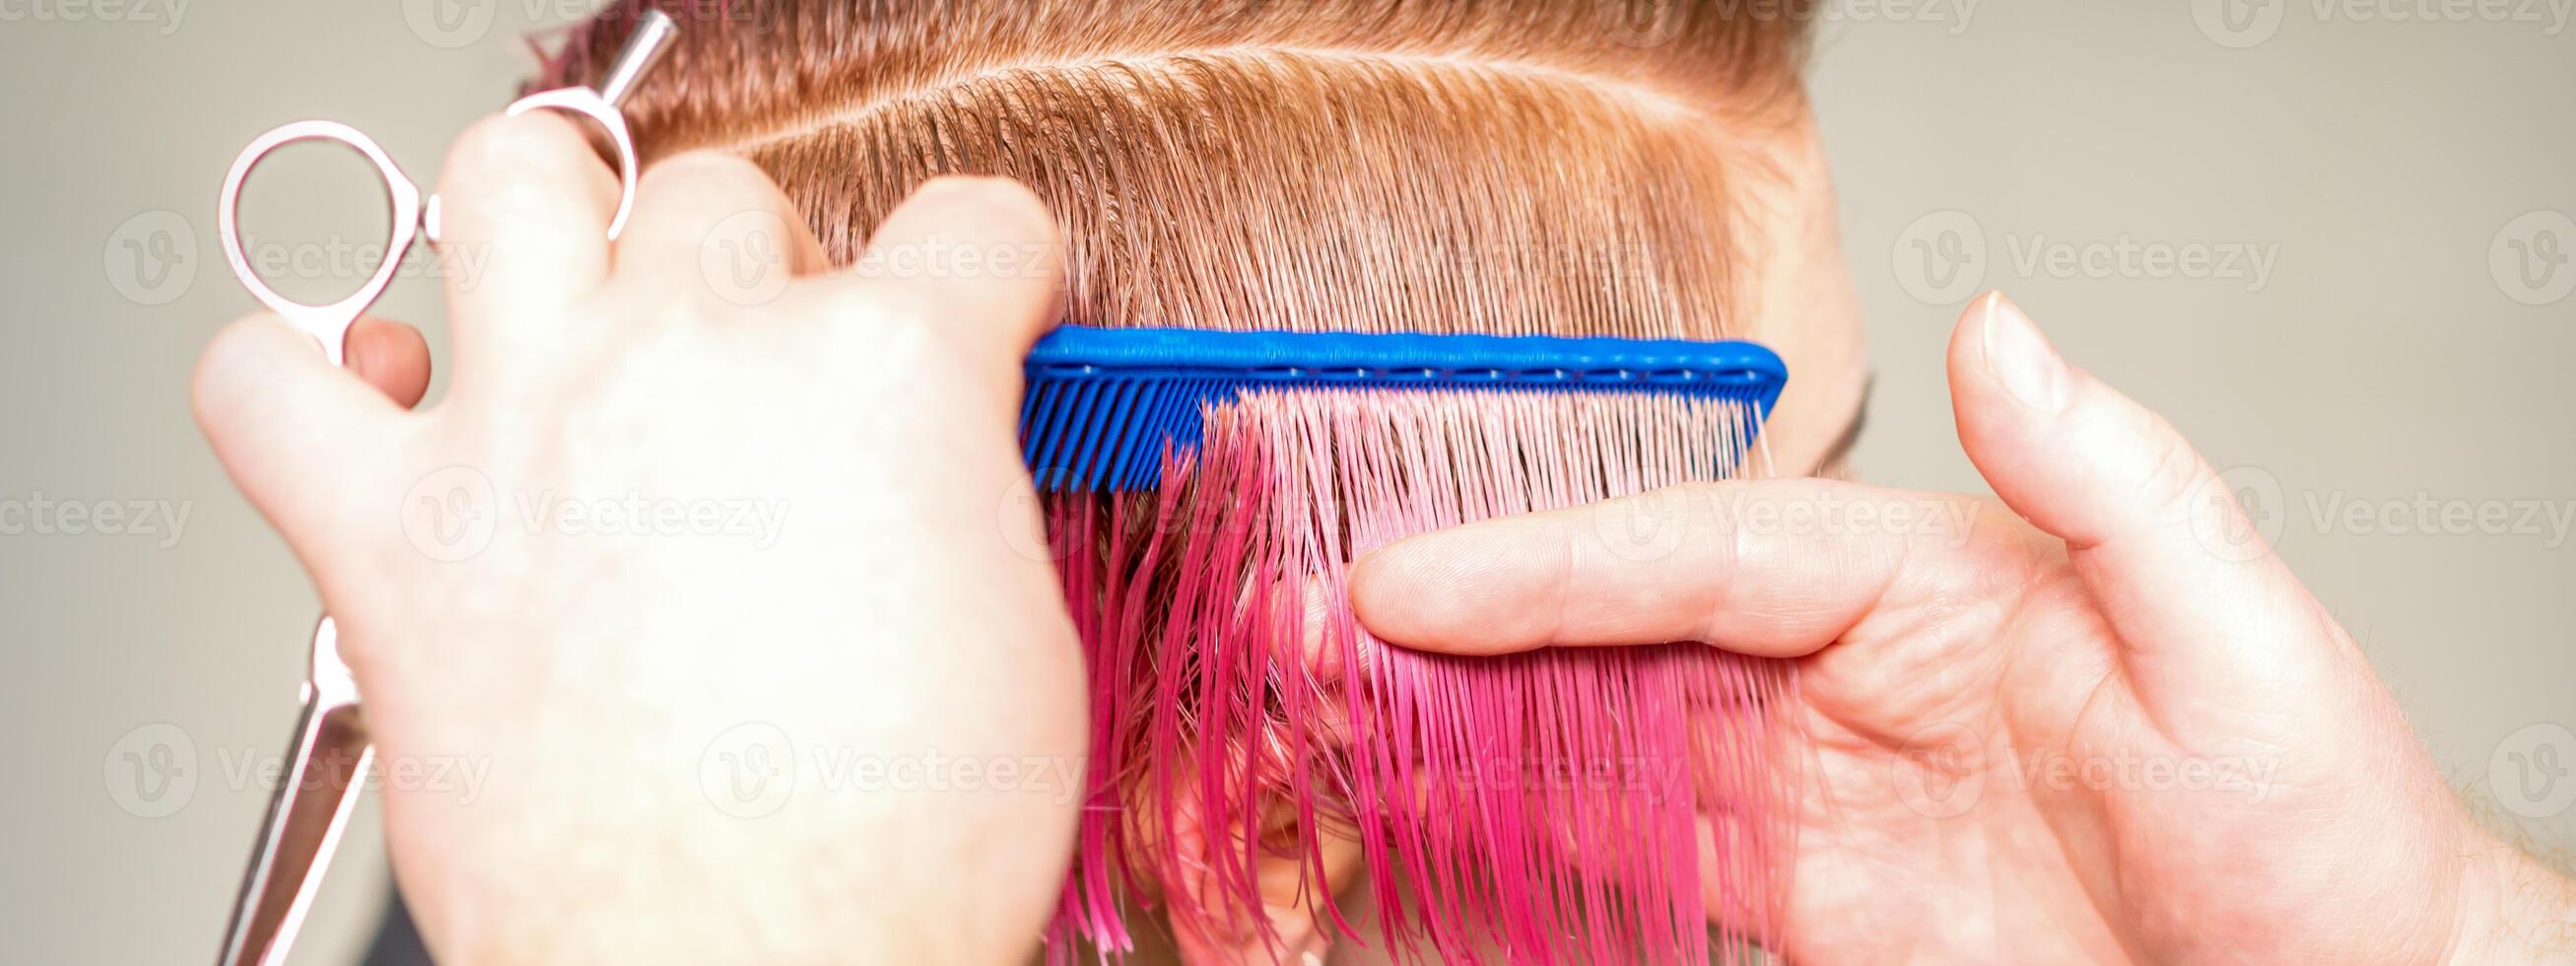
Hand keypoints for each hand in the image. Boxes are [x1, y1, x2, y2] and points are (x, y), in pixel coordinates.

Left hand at [193, 112, 1083, 963]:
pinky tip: (377, 407)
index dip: (989, 280)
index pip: (970, 226)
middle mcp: (697, 357)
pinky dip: (302, 380)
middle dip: (769, 274)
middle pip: (731, 201)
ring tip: (580, 296)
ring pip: (512, 183)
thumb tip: (931, 468)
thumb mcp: (1021, 643)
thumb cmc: (886, 855)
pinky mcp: (394, 534)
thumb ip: (966, 496)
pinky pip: (265, 385)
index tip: (972, 316)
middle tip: (775, 378)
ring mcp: (534, 425)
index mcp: (887, 373)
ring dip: (552, 221)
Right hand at [1350, 293, 2575, 963]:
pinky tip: (1416, 846)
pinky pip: (1628, 868)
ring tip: (1305, 746)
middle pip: (1609, 643)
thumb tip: (1996, 327)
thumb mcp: (2236, 634)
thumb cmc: (2318, 824)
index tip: (1409, 583)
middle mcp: (1842, 674)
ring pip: (1590, 749)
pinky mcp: (1798, 908)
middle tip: (1291, 648)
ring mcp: (1809, 794)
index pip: (1702, 555)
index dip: (1548, 566)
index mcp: (1924, 580)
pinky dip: (1514, 854)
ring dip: (1449, 744)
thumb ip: (2111, 483)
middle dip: (1447, 643)